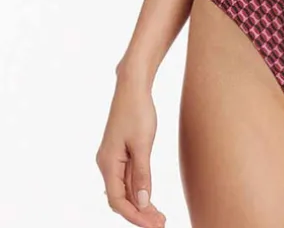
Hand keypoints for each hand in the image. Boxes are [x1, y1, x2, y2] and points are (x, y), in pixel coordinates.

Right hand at [95, 71, 166, 226]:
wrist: (133, 86)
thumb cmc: (137, 111)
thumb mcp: (142, 143)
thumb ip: (142, 174)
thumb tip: (142, 201)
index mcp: (107, 163)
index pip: (117, 200)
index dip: (134, 216)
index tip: (152, 225)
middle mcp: (106, 164)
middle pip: (121, 198)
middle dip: (139, 213)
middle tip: (160, 224)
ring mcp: (113, 159)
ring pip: (125, 189)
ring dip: (140, 204)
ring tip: (159, 217)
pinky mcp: (121, 153)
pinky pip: (128, 178)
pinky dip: (139, 190)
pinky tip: (150, 200)